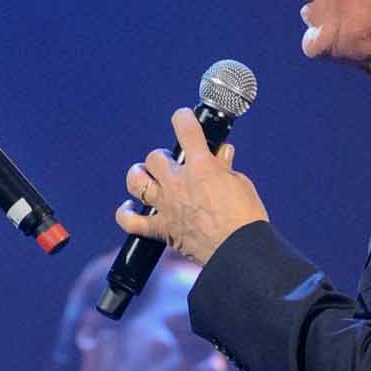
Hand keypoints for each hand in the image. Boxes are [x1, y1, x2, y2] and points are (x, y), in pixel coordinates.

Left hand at [113, 110, 267, 266]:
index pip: (185, 127)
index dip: (183, 118)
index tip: (184, 119)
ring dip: (139, 175)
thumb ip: (225, 167)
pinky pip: (130, 221)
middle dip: (164, 158)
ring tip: (147, 177)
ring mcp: (165, 206)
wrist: (239, 252)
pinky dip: (125, 214)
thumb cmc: (245, 219)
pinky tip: (129, 209)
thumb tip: (222, 154)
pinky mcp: (160, 229)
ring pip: (136, 180)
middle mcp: (178, 182)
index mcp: (201, 166)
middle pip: (155, 156)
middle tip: (175, 165)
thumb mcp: (240, 184)